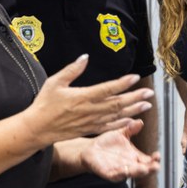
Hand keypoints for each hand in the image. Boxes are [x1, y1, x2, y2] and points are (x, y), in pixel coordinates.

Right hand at [25, 55, 154, 144]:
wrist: (37, 128)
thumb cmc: (45, 104)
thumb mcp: (55, 82)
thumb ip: (72, 70)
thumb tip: (85, 57)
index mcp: (83, 96)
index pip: (108, 89)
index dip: (123, 83)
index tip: (135, 77)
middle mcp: (90, 110)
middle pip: (117, 103)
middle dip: (135, 97)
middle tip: (149, 93)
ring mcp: (91, 121)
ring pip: (117, 116)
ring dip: (133, 110)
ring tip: (147, 105)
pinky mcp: (89, 130)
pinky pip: (110, 127)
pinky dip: (123, 124)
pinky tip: (133, 121)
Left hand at [80, 120, 160, 181]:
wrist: (90, 149)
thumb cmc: (106, 143)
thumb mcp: (121, 134)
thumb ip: (131, 129)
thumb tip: (140, 122)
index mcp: (134, 156)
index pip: (148, 160)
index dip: (154, 159)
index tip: (157, 155)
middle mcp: (129, 165)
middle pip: (144, 169)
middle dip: (151, 168)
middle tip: (156, 165)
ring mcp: (120, 170)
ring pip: (132, 174)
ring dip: (138, 172)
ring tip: (144, 168)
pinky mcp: (109, 174)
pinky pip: (116, 175)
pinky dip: (121, 173)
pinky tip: (126, 170)